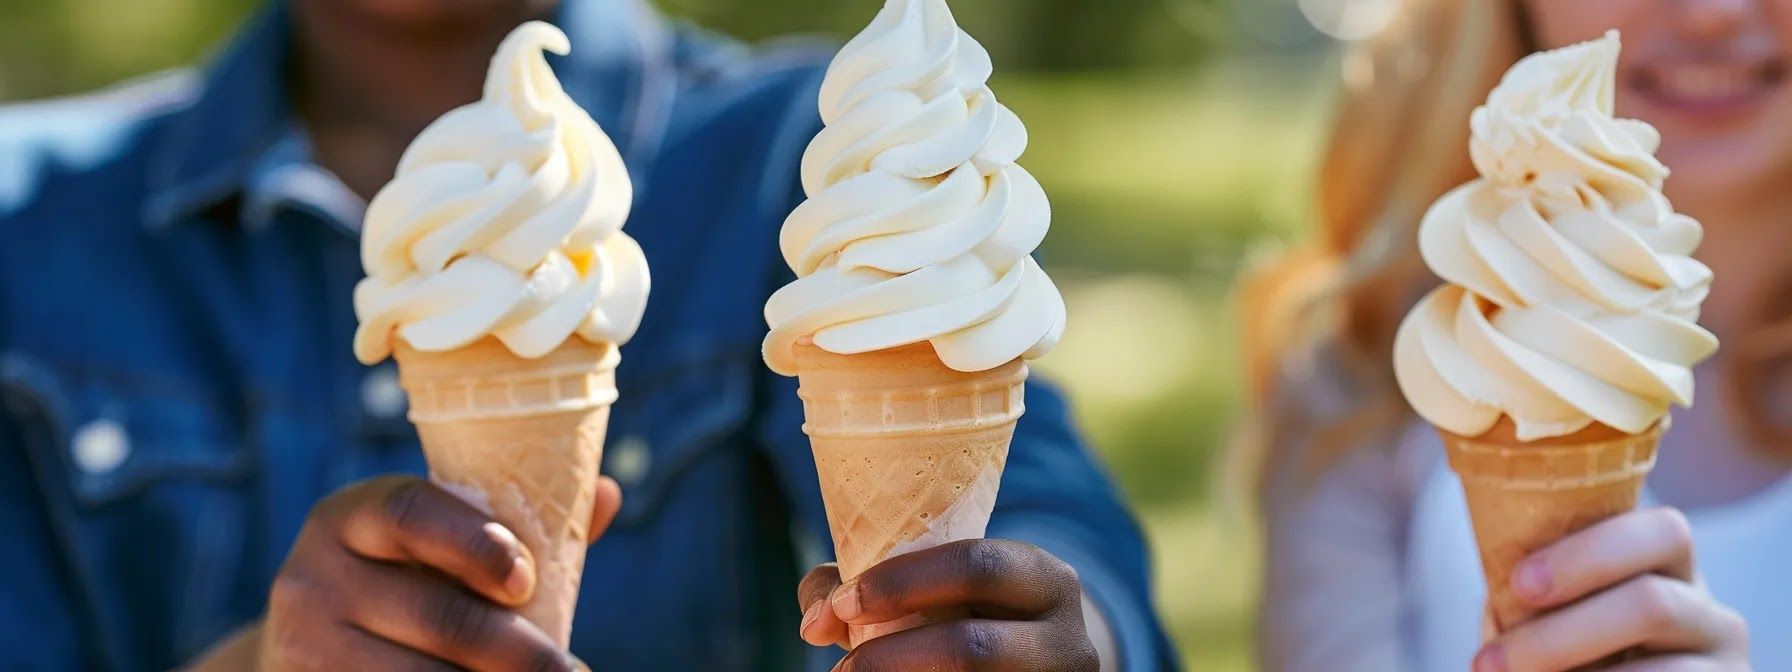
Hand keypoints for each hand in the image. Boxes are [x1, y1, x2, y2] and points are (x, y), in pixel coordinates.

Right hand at [257, 474, 621, 671]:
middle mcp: (314, 575)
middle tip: (573, 671)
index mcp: (354, 515)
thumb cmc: (406, 584)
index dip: (473, 543)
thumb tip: (609, 494)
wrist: (309, 648)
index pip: (410, 513)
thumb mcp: (441, 547)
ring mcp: (304, 643)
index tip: (526, 579)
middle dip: (517, 650)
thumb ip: (517, 526)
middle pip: (436, 614)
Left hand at [796, 539, 1099, 671]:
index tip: (844, 604)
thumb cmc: (965, 618)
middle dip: (891, 657)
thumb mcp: (936, 589)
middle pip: (973, 649)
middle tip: (842, 668)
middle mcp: (1071, 639)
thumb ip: (865, 587)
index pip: (976, 566)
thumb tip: (815, 622)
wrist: (1032, 667)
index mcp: (1045, 578)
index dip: (901, 584)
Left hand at [1473, 507, 1750, 671]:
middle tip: (1490, 660)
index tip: (1519, 583)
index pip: (1662, 532)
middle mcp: (1710, 611)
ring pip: (1657, 671)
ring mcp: (1724, 664)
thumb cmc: (1567, 644)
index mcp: (1672, 565)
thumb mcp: (1559, 609)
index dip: (1588, 555)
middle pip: (1652, 604)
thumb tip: (1499, 597)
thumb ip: (1541, 591)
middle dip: (1559, 635)